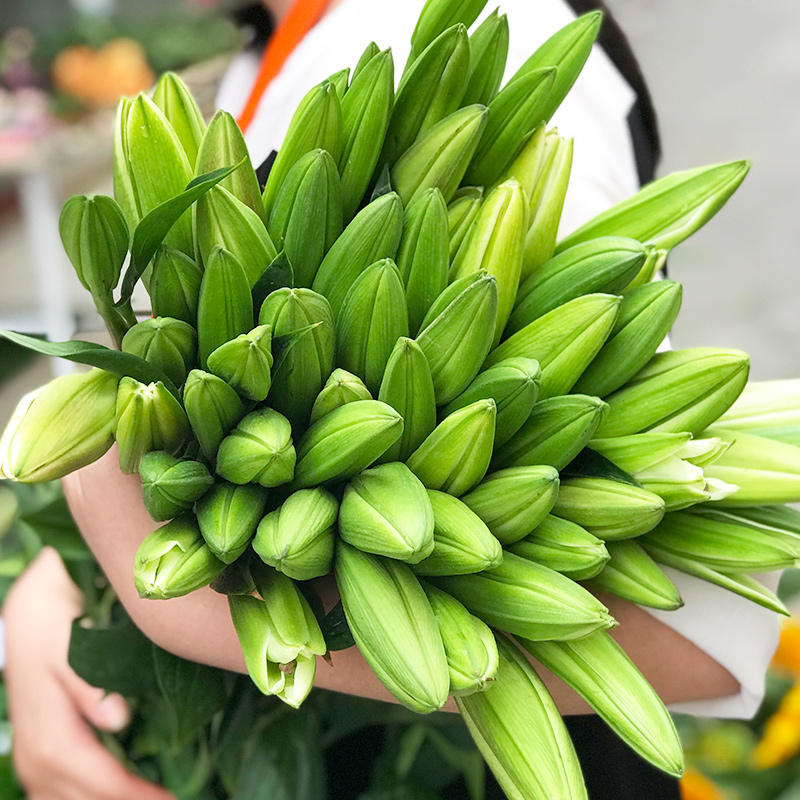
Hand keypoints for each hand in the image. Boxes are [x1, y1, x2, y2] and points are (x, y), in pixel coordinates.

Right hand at [3, 547, 173, 799]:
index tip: (171, 798)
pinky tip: (125, 791)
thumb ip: (89, 688)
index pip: (100, 781)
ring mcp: (34, 765)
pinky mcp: (38, 760)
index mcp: (51, 739)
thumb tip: (117, 719)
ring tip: (155, 794)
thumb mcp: (71, 649)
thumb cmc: (55, 630)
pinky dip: (92, 797)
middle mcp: (37, 761)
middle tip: (172, 797)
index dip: (136, 794)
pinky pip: (61, 795)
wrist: (28, 621)